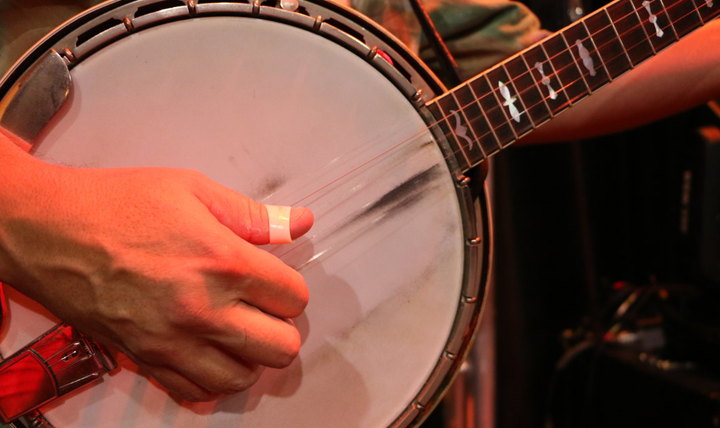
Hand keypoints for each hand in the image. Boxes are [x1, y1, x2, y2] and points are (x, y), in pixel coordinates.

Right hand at [0, 138, 313, 400]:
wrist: (49, 230)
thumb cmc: (119, 202)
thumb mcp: (193, 190)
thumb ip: (255, 214)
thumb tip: (302, 223)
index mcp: (225, 262)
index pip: (294, 298)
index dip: (290, 288)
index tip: (274, 280)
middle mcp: (204, 310)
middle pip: (281, 348)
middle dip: (281, 327)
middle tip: (263, 308)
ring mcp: (173, 341)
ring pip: (243, 378)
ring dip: (249, 356)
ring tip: (237, 331)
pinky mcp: (145, 359)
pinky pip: (196, 392)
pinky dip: (211, 378)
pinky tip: (207, 352)